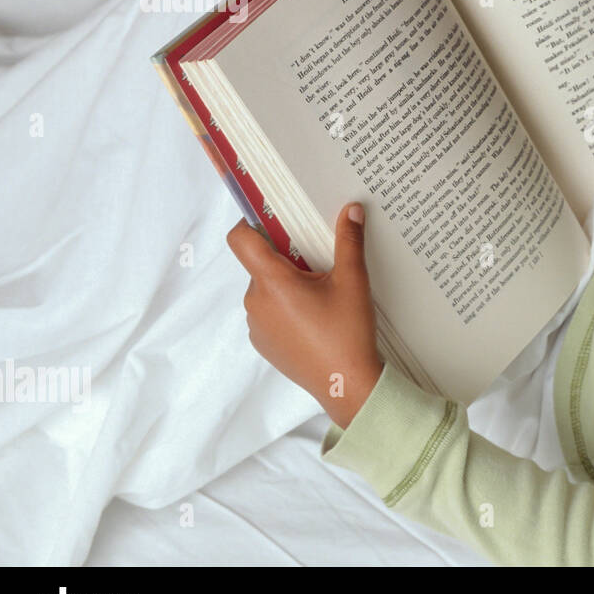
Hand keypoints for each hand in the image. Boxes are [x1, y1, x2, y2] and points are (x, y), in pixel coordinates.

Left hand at [226, 202, 383, 428]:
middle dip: (286, 259)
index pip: (240, 240)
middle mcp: (256, 301)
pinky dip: (285, 308)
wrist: (347, 384)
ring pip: (265, 289)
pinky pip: (268, 313)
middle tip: (319, 265)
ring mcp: (256, 325)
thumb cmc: (347, 332)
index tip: (271, 218)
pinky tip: (314, 319)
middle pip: (260, 264)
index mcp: (272, 282)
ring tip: (321, 297)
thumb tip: (351, 209)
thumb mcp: (353, 281)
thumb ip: (349, 240)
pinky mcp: (263, 343)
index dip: (250, 223)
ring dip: (286, 285)